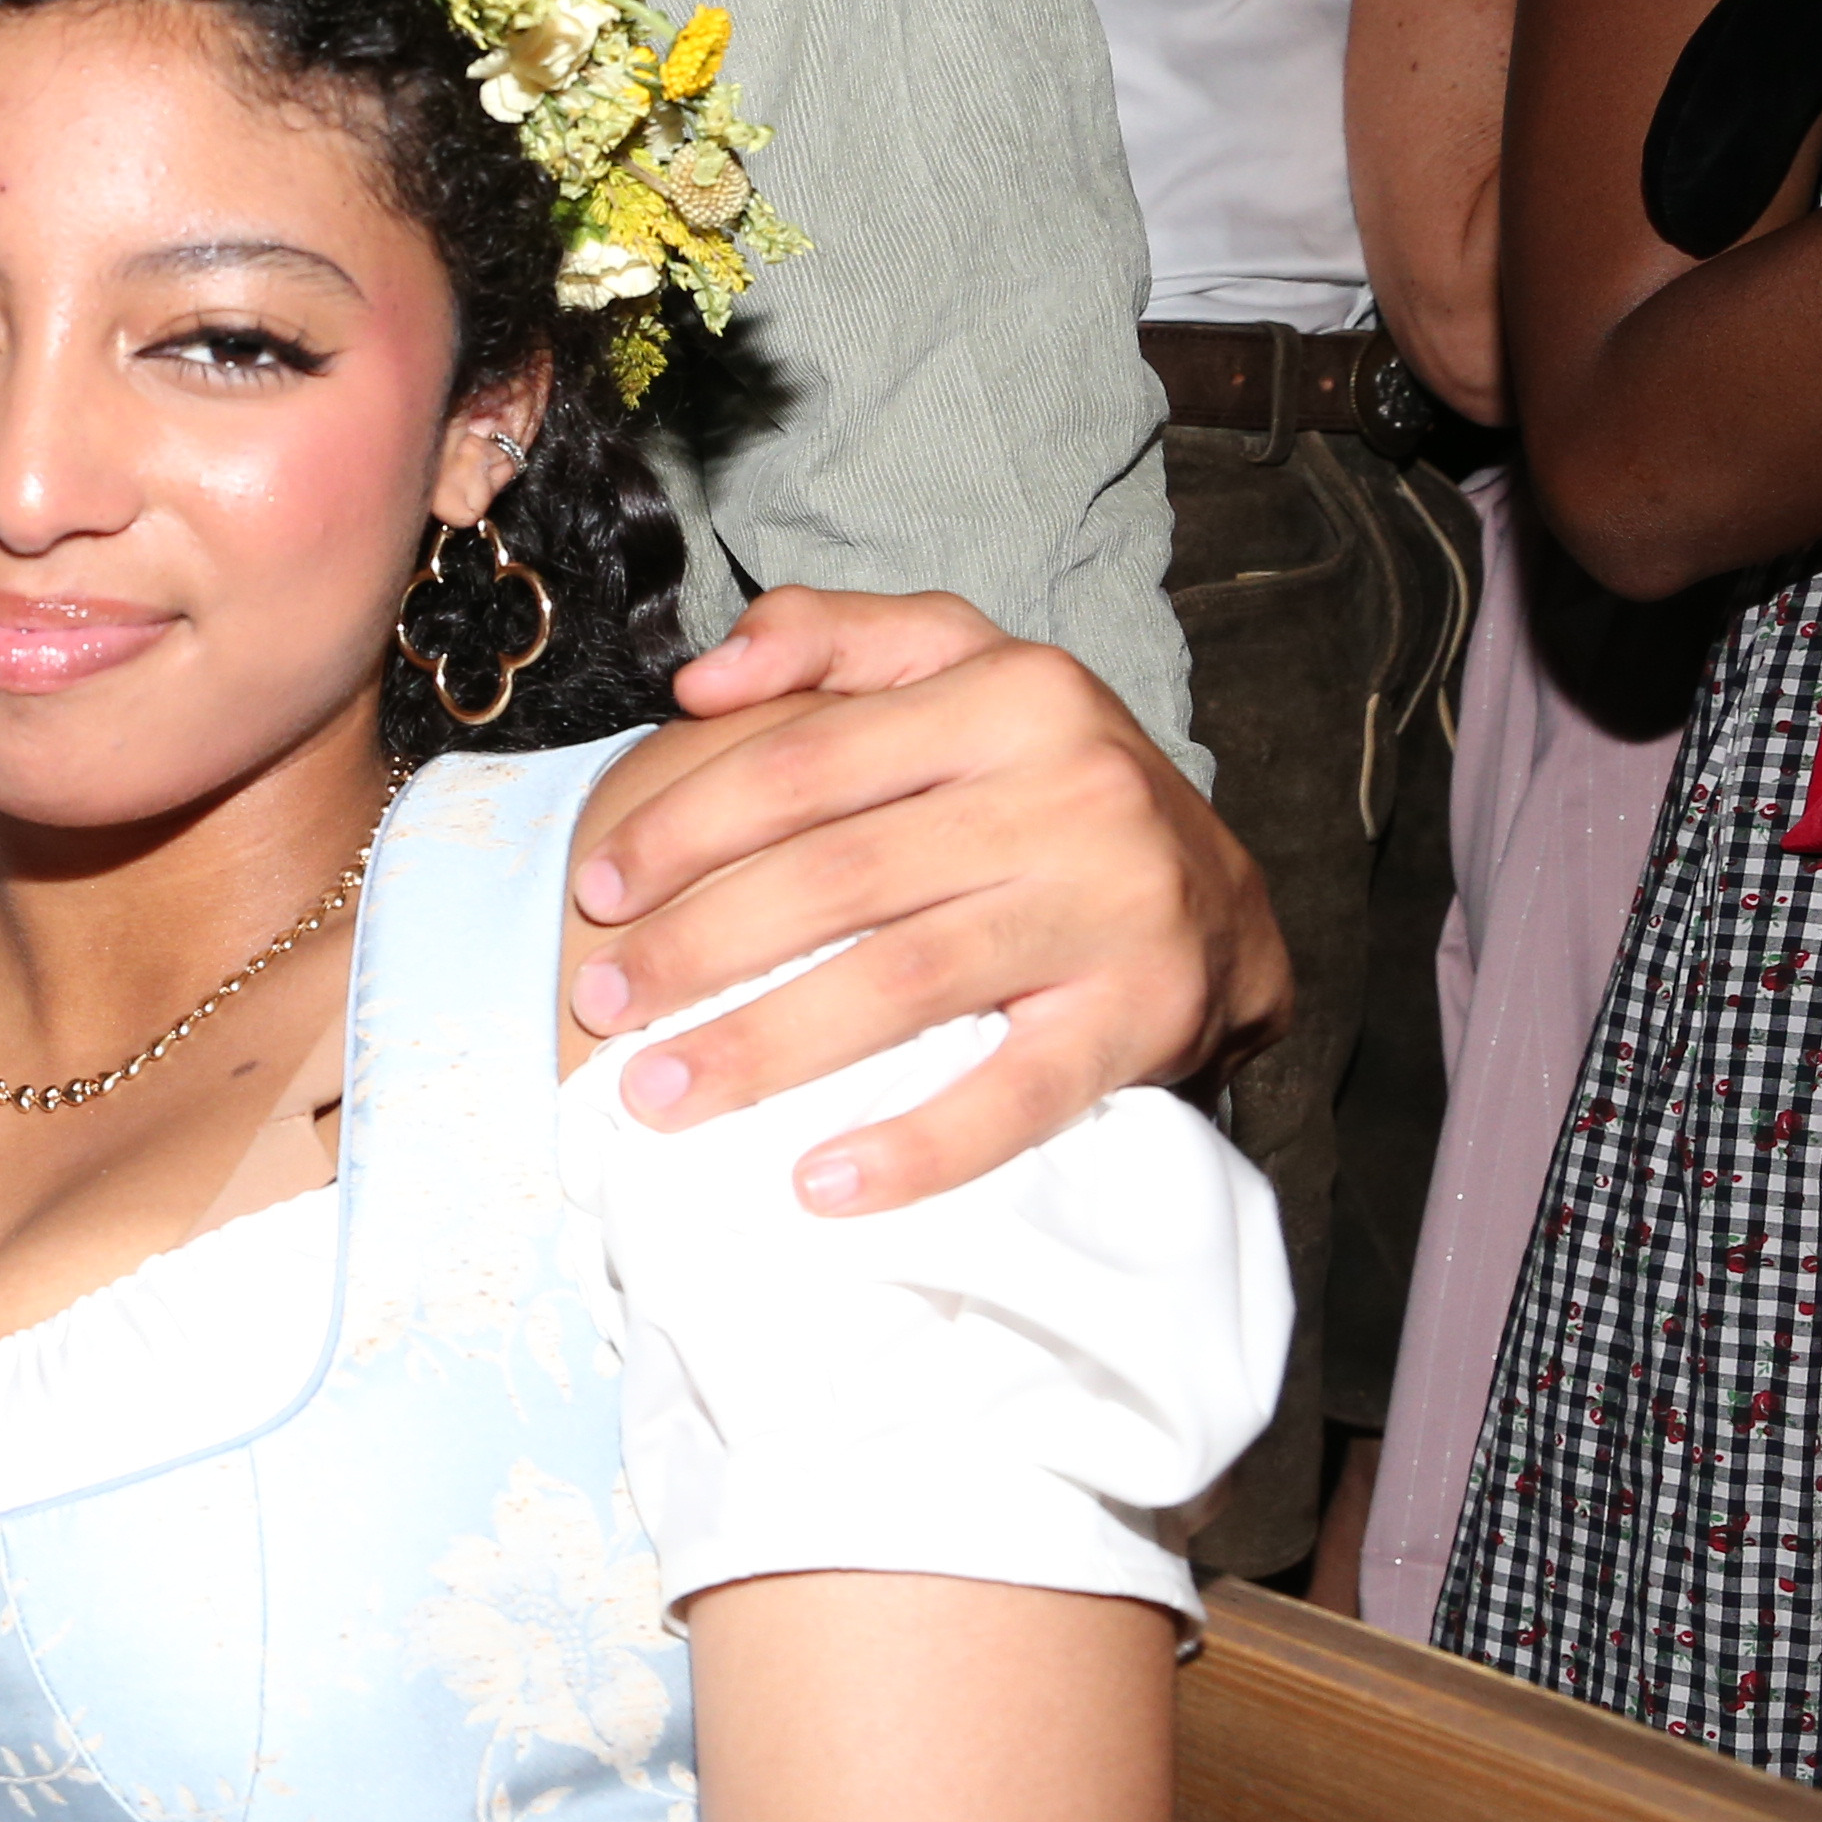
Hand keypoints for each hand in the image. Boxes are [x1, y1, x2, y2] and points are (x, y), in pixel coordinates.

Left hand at [575, 589, 1283, 1211]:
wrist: (1224, 902)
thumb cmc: (1045, 779)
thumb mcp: (958, 667)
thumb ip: (828, 637)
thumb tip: (701, 679)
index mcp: (1013, 694)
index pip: (807, 764)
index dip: (684, 830)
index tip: (596, 891)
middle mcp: (1071, 792)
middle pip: (838, 877)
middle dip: (697, 947)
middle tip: (601, 1002)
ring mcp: (1112, 910)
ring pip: (902, 984)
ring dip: (764, 1051)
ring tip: (656, 1097)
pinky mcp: (1143, 1019)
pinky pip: (1016, 1097)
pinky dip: (914, 1149)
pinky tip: (816, 1184)